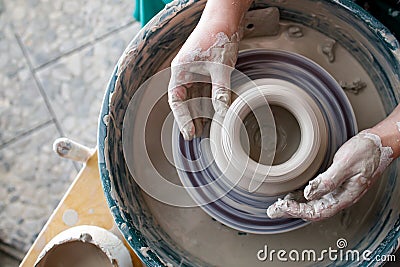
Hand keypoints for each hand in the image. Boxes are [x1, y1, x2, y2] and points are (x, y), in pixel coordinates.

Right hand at [167, 0, 253, 139]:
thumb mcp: (221, 68)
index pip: (176, 101)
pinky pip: (204, 89)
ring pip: (195, 96)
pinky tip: (215, 111)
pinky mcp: (205, 69)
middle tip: (198, 134)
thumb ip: (221, 91)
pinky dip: (209, 101)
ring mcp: (195, 71)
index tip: (190, 133)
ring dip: (200, 111)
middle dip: (191, 117)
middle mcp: (185, 72)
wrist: (226, 17)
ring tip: (206, 128)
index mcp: (180, 71)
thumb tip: (222, 112)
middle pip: (184, 101)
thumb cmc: (218, 36)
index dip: (182, 118)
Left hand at [267, 131, 392, 220]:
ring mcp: (338, 191)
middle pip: (313, 211)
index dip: (298, 211)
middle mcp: (340, 197)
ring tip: (279, 204)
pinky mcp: (336, 183)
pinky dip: (303, 197)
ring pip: (314, 204)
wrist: (378, 142)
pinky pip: (317, 195)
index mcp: (345, 196)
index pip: (318, 212)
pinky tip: (293, 195)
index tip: (283, 206)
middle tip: (274, 210)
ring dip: (296, 206)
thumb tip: (310, 194)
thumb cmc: (366, 151)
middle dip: (292, 211)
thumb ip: (328, 181)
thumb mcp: (346, 164)